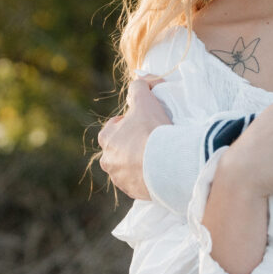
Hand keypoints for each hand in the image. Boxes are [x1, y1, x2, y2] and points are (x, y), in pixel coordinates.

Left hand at [97, 75, 169, 199]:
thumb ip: (139, 87)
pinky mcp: (132, 192)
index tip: (142, 123)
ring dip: (138, 163)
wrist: (166, 164)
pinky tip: (159, 171)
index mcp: (106, 138)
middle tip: (151, 140)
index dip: (128, 123)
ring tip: (157, 157)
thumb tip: (141, 81)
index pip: (112, 128)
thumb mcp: (144, 100)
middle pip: (119, 149)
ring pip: (127, 167)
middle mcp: (108, 161)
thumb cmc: (151, 130)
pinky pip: (138, 183)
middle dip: (131, 145)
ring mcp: (119, 179)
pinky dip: (146, 177)